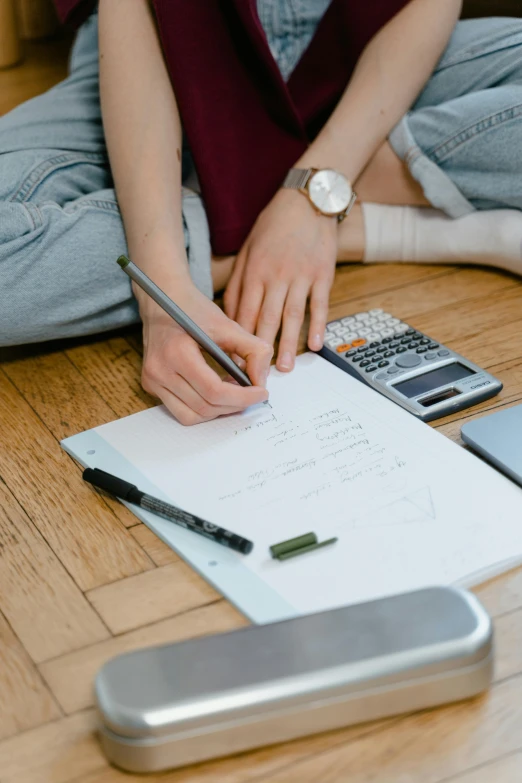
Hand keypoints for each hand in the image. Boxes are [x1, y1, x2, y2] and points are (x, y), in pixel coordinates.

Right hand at [140, 282, 272, 424]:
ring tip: (234, 393)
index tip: (261, 393)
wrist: (162, 300)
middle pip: (205, 407)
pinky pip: (182, 411)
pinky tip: (216, 392)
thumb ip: (253, 350)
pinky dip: (204, 408)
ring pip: (192, 416)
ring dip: (219, 410)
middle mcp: (159, 370)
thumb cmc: (194, 310)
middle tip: (252, 393)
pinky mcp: (151, 386)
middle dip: (235, 405)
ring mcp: (152, 380)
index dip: (243, 397)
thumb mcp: (228, 324)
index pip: (214, 391)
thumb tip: (262, 381)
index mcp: (176, 352)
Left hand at [224, 188, 337, 371]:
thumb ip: (239, 283)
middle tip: (257, 375)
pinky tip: (316, 345)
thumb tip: (230, 316)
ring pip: (292, 316)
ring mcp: (301, 276)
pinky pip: (320, 305)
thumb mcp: (248, 251)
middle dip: (260, 350)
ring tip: (284, 368)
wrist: (306, 201)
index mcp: (255, 272)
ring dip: (288, 344)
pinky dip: (318, 326)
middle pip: (266, 319)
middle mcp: (277, 276)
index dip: (238, 339)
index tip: (234, 361)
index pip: (244, 312)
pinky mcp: (322, 275)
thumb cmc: (273, 227)